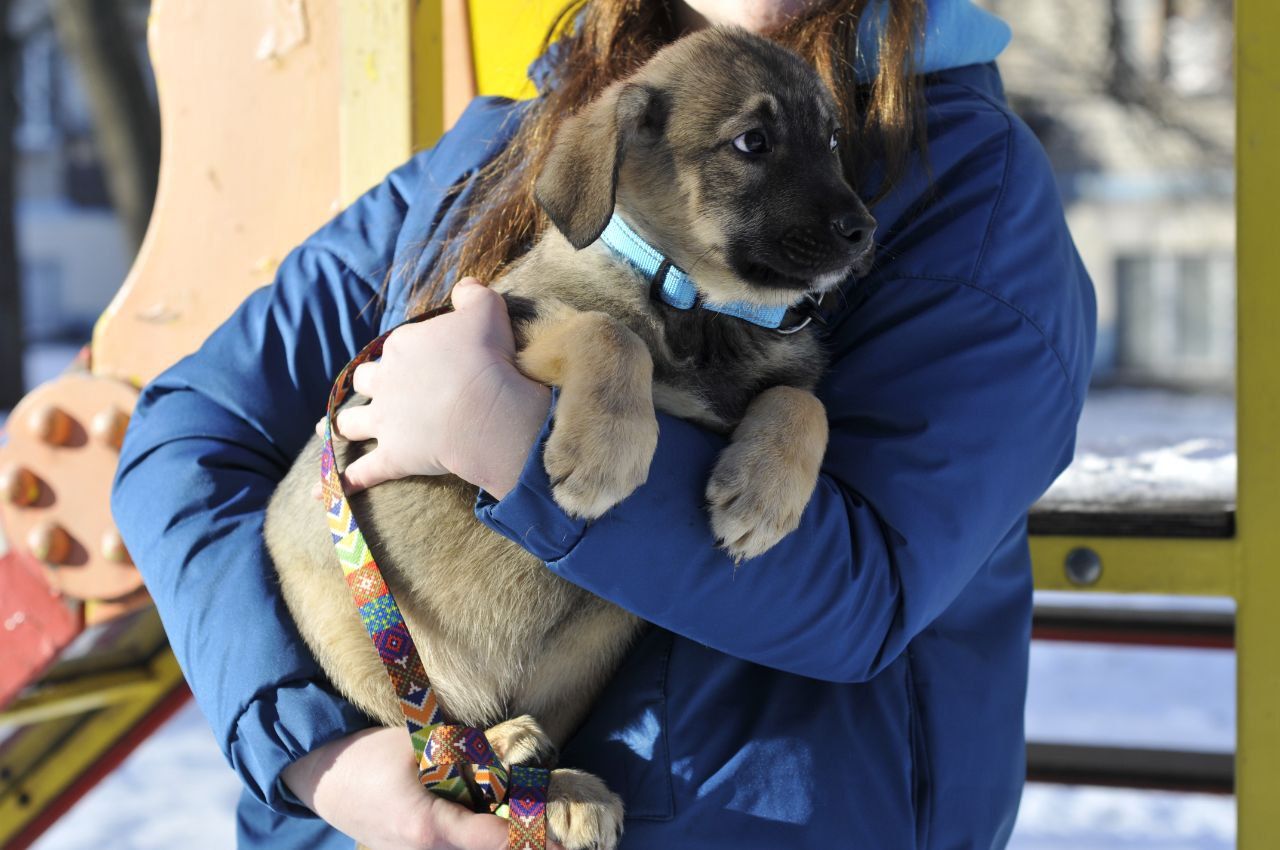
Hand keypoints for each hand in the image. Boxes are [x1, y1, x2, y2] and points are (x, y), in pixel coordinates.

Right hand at [282, 727, 563, 849]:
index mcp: (428, 828)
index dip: (530, 837)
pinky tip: (491, 821)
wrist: (322, 777)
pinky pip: (450, 848)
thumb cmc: (369, 758)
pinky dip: (473, 837)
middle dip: (516, 840)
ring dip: (494, 838)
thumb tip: (509, 764)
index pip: (495, 841)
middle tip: (556, 835)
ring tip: (529, 827)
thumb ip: (466, 755)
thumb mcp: (419, 747)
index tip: (560, 837)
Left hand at [323, 278, 550, 497]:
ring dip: (338, 427)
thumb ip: (472, 295)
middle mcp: (386, 382)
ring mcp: (385, 421)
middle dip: (365, 385)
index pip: (398, 347)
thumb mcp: (485, 310)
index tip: (430, 361)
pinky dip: (338, 483)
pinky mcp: (392, 457)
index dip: (411, 354)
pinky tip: (319, 494)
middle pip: (365, 381)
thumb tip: (465, 287)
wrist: (485, 408)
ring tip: (326, 430)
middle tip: (368, 390)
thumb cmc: (487, 357)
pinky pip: (359, 474)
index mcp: (402, 346)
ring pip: (351, 423)